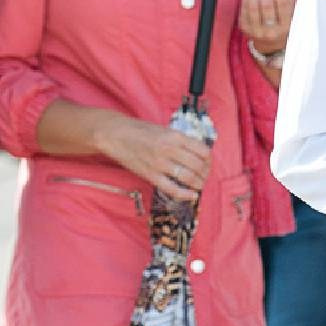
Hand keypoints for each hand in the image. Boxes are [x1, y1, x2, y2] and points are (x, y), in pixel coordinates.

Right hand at [98, 116, 212, 200]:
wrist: (116, 135)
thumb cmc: (141, 131)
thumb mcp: (165, 130)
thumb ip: (181, 141)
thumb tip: (199, 154)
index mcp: (176, 136)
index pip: (203, 151)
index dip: (209, 160)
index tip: (208, 164)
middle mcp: (170, 149)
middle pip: (198, 166)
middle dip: (205, 174)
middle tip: (204, 176)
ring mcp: (160, 164)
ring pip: (188, 178)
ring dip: (199, 184)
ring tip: (199, 185)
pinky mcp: (150, 175)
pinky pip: (172, 189)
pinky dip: (185, 194)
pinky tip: (192, 196)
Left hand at [238, 0, 293, 56]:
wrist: (272, 44)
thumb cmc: (283, 22)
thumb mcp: (290, 11)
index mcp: (286, 27)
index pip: (281, 3)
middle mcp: (271, 31)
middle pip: (266, 3)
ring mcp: (256, 31)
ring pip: (252, 5)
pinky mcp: (245, 28)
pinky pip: (244, 8)